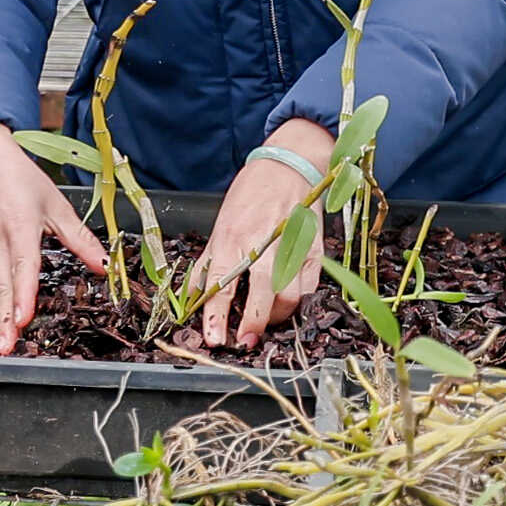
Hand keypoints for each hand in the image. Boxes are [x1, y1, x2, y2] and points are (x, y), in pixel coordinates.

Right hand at [0, 122, 108, 356]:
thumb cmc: (20, 181)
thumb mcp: (56, 204)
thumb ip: (80, 238)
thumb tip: (107, 265)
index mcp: (20, 225)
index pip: (24, 265)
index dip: (24, 294)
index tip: (24, 319)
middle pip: (2, 285)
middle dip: (5, 318)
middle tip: (8, 347)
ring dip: (0, 316)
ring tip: (6, 343)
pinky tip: (5, 322)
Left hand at [193, 125, 334, 348]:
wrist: (288, 165)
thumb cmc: (250, 194)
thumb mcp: (221, 224)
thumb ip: (209, 263)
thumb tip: (191, 296)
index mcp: (233, 236)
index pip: (222, 284)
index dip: (217, 316)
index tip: (214, 338)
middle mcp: (264, 242)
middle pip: (261, 293)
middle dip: (253, 323)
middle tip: (245, 340)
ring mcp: (292, 246)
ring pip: (289, 295)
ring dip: (276, 316)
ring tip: (265, 320)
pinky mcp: (314, 248)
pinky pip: (309, 287)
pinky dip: (298, 301)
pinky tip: (286, 302)